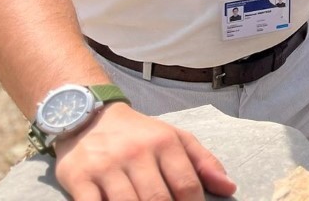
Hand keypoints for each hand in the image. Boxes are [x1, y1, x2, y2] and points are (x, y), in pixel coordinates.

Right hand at [53, 102, 235, 200]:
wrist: (89, 115)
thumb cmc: (138, 134)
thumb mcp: (175, 137)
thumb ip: (203, 162)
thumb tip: (229, 189)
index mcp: (164, 142)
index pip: (186, 185)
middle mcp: (136, 153)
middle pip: (158, 199)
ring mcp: (106, 167)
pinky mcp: (79, 178)